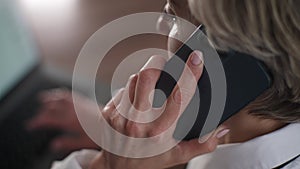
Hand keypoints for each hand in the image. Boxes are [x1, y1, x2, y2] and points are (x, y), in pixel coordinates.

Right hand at [26, 89, 100, 152]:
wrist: (113, 123)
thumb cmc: (100, 134)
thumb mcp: (82, 142)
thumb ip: (67, 143)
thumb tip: (53, 145)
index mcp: (70, 120)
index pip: (48, 119)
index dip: (37, 121)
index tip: (30, 125)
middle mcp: (73, 110)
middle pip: (51, 108)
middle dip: (41, 112)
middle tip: (36, 118)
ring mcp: (79, 104)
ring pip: (60, 98)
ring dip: (50, 98)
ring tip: (42, 99)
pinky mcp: (85, 101)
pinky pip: (70, 94)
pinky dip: (61, 93)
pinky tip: (60, 94)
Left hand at [90, 51, 228, 168]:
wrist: (116, 168)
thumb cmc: (149, 160)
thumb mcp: (177, 155)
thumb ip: (203, 143)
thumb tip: (222, 128)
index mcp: (161, 131)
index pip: (180, 95)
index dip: (190, 73)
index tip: (197, 57)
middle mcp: (139, 122)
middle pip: (148, 74)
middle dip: (158, 64)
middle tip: (164, 66)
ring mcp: (121, 116)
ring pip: (134, 78)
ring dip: (143, 79)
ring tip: (149, 93)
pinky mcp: (108, 112)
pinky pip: (122, 89)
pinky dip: (131, 91)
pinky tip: (134, 105)